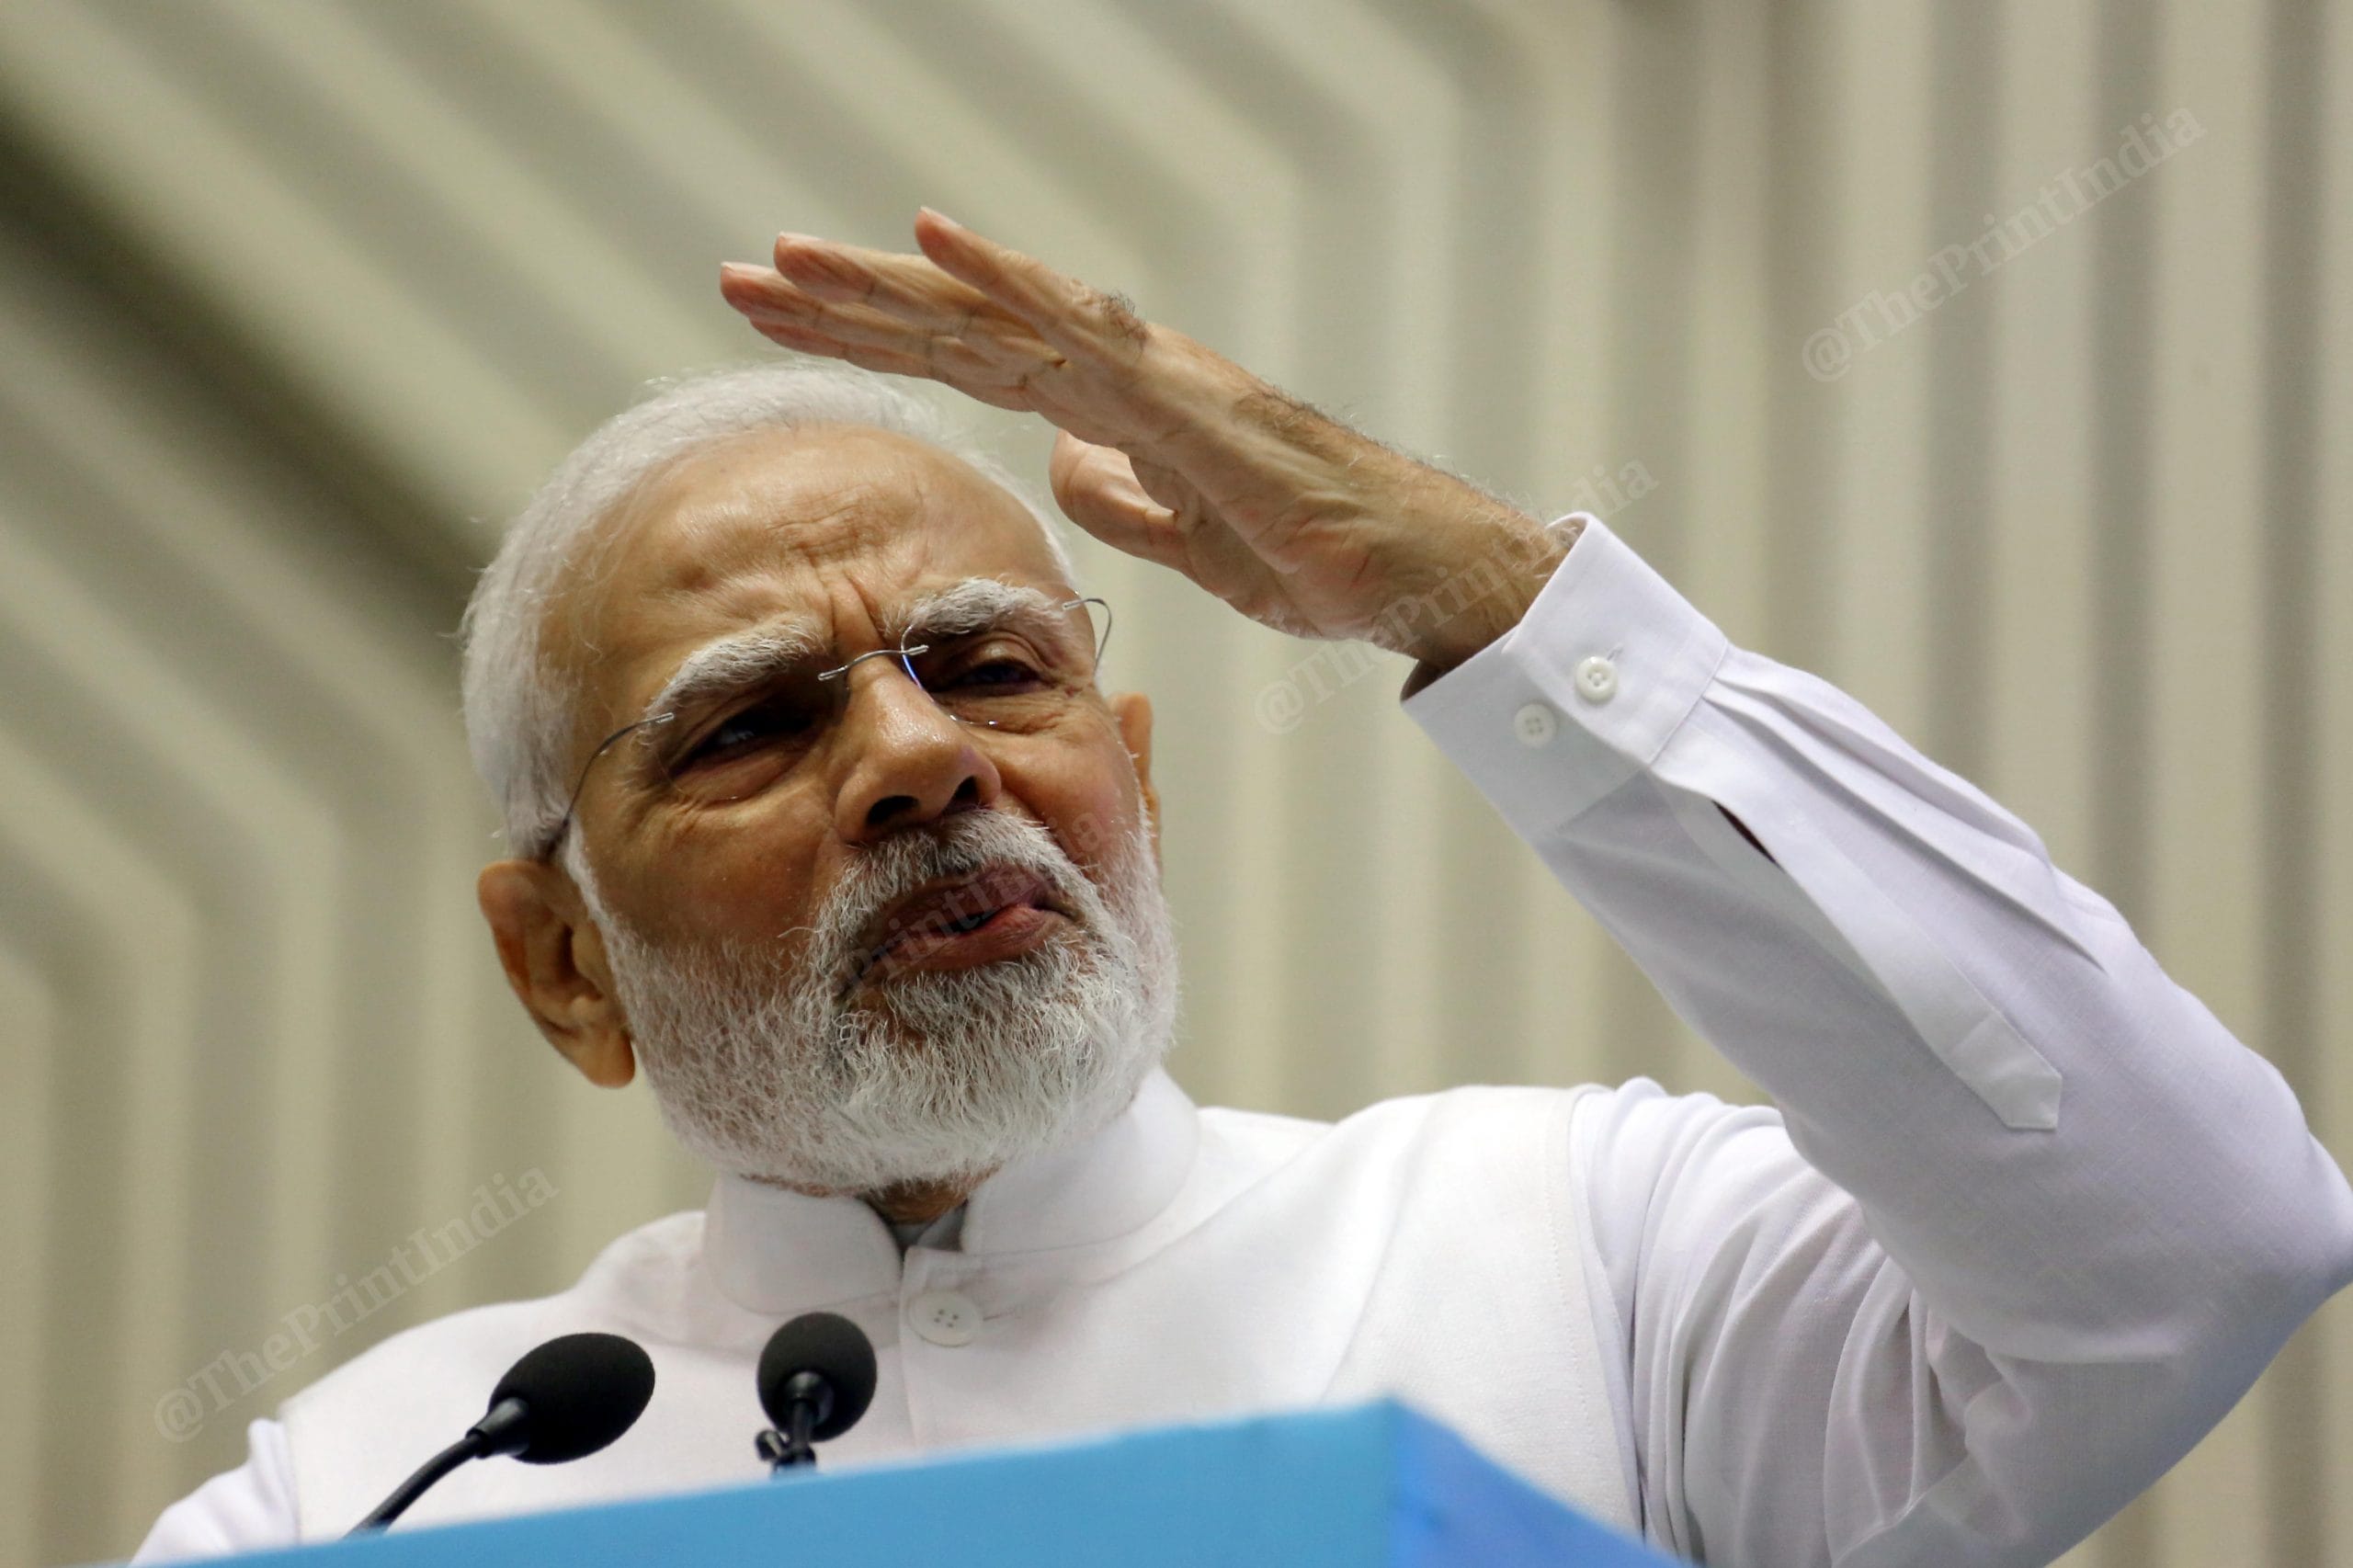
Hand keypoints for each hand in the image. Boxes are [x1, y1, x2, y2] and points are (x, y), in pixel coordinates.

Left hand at [718, 209, 1572, 671]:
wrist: (1415, 573)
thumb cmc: (1320, 556)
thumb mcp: (1190, 541)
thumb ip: (1122, 497)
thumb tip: (1058, 463)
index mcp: (1112, 412)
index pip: (968, 367)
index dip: (874, 344)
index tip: (784, 330)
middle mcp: (1116, 374)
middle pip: (957, 331)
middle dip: (845, 308)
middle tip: (740, 283)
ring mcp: (1147, 376)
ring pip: (995, 317)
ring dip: (888, 286)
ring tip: (789, 260)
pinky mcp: (1183, 398)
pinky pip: (1079, 329)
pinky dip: (1004, 279)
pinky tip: (930, 242)